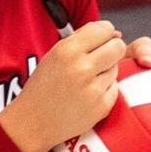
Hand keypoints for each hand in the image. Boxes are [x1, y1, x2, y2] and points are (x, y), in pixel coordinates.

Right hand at [0, 20, 126, 151]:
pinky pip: (114, 88)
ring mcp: (93, 89)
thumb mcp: (55, 54)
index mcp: (68, 50)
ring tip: (86, 80)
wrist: (32, 122)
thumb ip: (83, 39)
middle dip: (112, 50)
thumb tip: (115, 33)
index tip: (101, 40)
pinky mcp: (102, 107)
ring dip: (106, 71)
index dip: (106, 33)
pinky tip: (88, 94)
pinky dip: (105, 89)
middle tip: (101, 58)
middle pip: (118, 47)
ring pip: (116, 68)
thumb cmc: (44, 86)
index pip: (105, 29)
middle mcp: (82, 68)